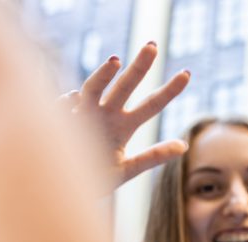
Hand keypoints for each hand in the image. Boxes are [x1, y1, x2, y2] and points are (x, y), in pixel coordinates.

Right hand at [60, 42, 190, 187]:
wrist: (64, 189)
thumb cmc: (96, 178)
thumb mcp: (127, 170)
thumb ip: (153, 157)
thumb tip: (185, 145)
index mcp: (124, 126)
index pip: (151, 104)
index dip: (169, 90)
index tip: (187, 74)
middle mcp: (106, 115)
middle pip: (126, 85)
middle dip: (139, 66)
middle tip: (153, 46)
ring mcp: (83, 115)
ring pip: (94, 88)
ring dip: (103, 74)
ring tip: (116, 61)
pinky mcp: (61, 121)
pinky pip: (66, 106)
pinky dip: (70, 103)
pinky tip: (71, 102)